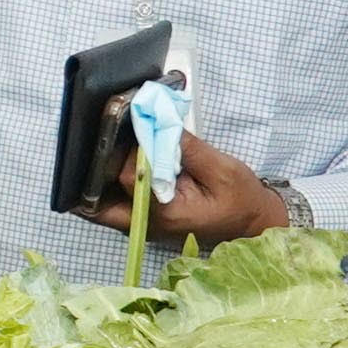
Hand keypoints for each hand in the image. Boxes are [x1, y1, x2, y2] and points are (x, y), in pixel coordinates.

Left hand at [77, 120, 293, 245]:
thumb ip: (187, 148)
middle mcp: (146, 224)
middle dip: (96, 169)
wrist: (251, 220)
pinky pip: (116, 201)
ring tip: (115, 143)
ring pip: (102, 202)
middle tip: (107, 138)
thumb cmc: (240, 198)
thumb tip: (156, 122)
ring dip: (102, 174)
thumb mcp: (221, 168)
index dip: (128, 151)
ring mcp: (142, 225)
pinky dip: (113, 180)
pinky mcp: (144, 218)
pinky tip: (124, 155)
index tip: (137, 127)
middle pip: (99, 199)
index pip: (126, 179)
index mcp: (165, 214)